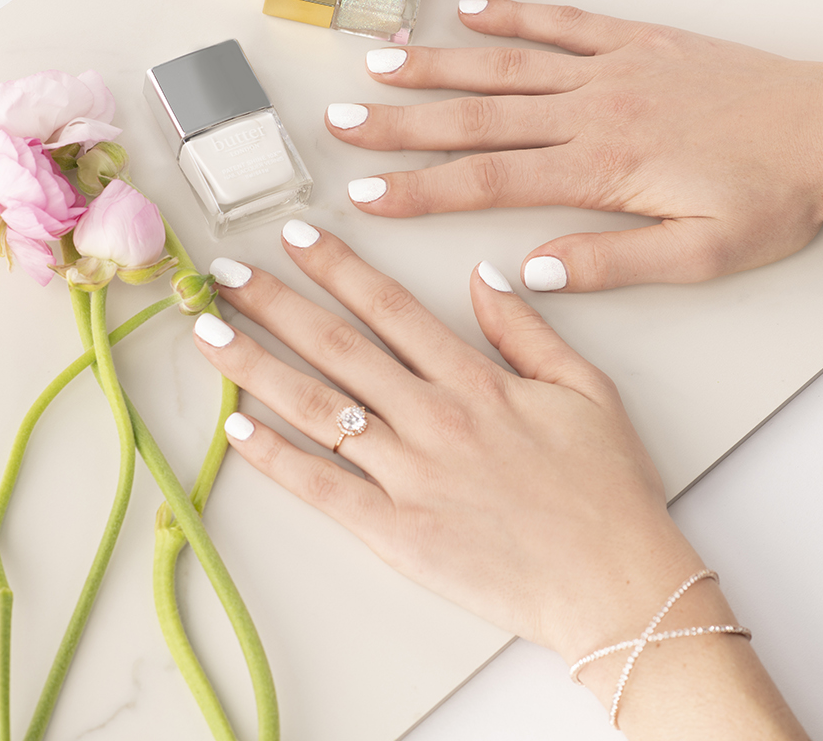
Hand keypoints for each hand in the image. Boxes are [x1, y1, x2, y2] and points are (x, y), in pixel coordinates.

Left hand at [194, 224, 805, 737]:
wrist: (615, 585)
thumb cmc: (609, 494)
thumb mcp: (589, 390)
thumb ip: (528, 331)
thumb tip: (484, 275)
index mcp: (478, 382)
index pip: (391, 308)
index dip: (337, 267)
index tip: (294, 237)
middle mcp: (434, 419)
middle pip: (339, 347)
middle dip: (275, 304)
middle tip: (224, 273)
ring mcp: (410, 476)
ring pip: (318, 409)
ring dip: (255, 366)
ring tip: (207, 333)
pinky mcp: (396, 533)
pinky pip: (322, 489)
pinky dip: (274, 459)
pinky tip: (235, 428)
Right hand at [328, 0, 822, 291]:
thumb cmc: (775, 198)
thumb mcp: (702, 255)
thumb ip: (613, 263)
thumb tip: (530, 270)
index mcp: (602, 168)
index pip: (489, 180)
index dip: (419, 191)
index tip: (364, 195)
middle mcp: (595, 108)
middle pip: (478, 117)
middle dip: (402, 122)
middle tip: (340, 122)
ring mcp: (614, 67)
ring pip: (507, 66)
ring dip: (439, 65)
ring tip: (378, 63)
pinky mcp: (639, 41)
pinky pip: (563, 23)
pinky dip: (513, 17)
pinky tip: (469, 14)